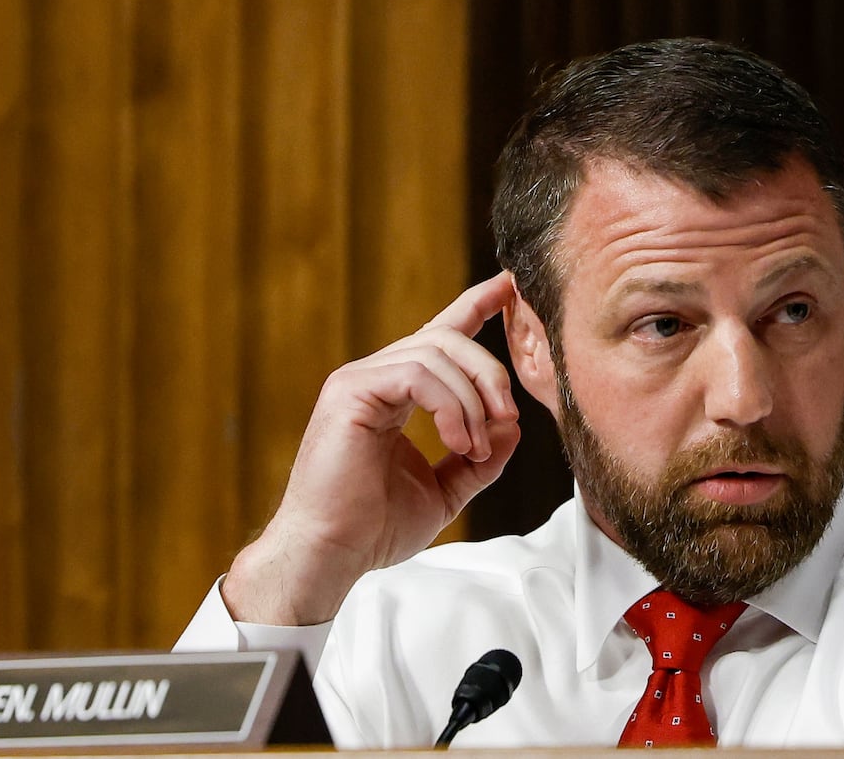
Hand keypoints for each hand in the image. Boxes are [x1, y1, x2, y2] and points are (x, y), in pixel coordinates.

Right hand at [222, 271, 522, 625]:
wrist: (332, 555)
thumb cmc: (373, 529)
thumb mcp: (445, 490)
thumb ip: (480, 458)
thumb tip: (511, 426)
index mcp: (394, 393)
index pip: (439, 335)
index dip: (476, 306)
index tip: (508, 287)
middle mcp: (375, 377)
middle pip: (447, 338)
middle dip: (489, 372)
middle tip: (509, 416)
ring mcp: (359, 380)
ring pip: (436, 352)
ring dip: (472, 399)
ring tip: (474, 445)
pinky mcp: (351, 392)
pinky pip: (418, 374)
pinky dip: (451, 405)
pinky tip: (456, 440)